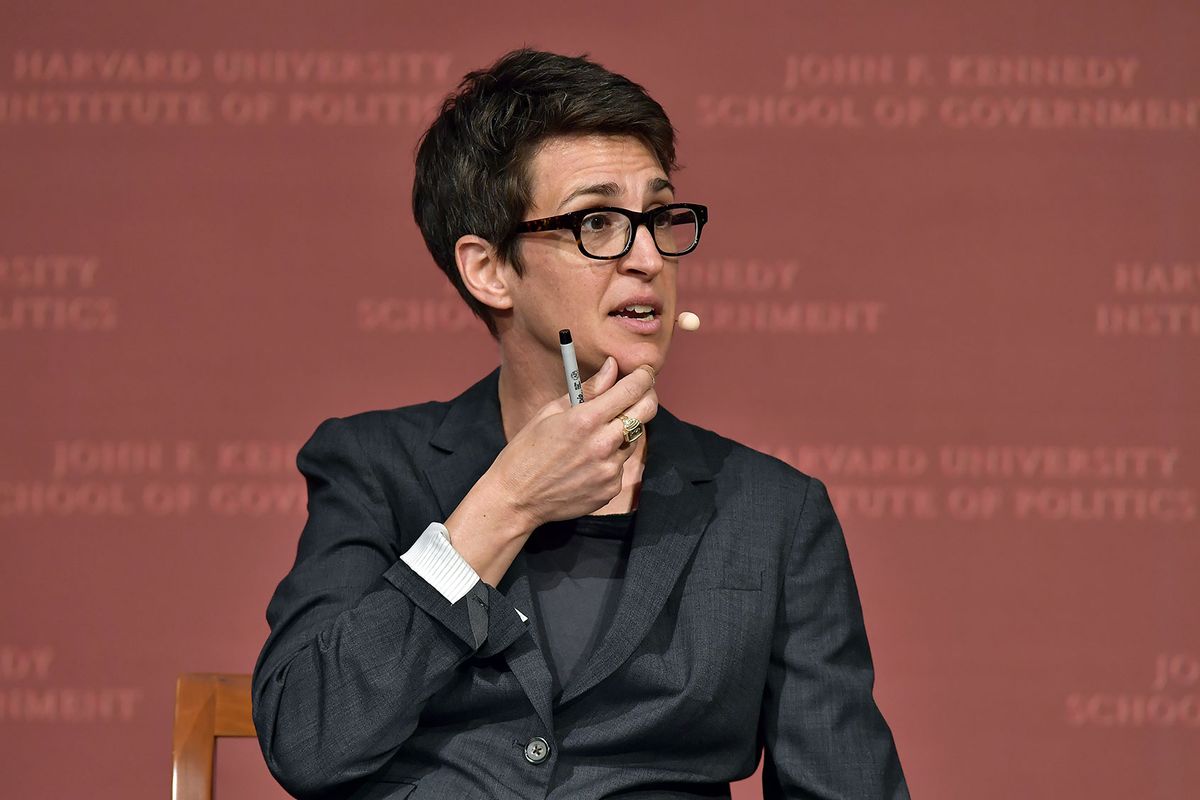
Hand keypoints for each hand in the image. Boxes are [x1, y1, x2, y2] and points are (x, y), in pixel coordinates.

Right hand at [488, 356, 658, 528]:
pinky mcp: (611, 488)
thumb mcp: (551, 412)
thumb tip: (612, 366)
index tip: (644, 371)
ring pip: (633, 439)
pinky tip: (585, 463)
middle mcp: (603, 444)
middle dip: (647, 396)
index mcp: (586, 419)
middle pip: (647, 411)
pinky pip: (621, 465)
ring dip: (622, 431)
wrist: (517, 498)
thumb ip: (588, 389)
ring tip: (592, 437)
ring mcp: (610, 469)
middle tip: (639, 393)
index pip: (632, 389)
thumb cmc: (527, 450)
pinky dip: (610, 459)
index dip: (643, 375)